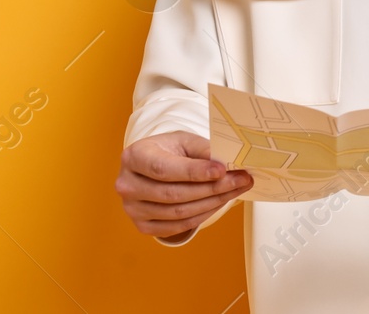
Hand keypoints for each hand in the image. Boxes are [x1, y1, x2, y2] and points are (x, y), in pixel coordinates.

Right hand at [116, 131, 252, 239]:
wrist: (153, 165)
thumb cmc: (170, 150)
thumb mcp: (185, 141)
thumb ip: (204, 150)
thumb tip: (229, 162)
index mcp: (134, 157)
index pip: (164, 169)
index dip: (195, 172)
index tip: (223, 170)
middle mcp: (127, 185)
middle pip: (173, 194)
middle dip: (212, 188)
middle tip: (241, 179)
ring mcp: (132, 209)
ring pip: (178, 212)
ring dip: (213, 202)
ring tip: (237, 189)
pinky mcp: (143, 226)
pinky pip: (178, 226)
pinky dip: (203, 215)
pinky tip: (220, 202)